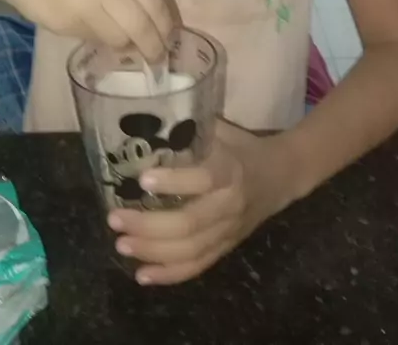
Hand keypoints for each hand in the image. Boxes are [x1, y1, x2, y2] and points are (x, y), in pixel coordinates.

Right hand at [0, 0, 176, 59]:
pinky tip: (97, 32)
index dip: (167, 26)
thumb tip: (156, 24)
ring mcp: (82, 2)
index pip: (155, 1)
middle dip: (153, 47)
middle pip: (141, 25)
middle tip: (158, 57)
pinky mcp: (64, 22)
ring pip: (119, 38)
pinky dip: (102, 41)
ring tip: (127, 45)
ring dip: (127, 47)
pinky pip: (95, 39)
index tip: (172, 38)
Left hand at [108, 121, 297, 284]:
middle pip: (189, 224)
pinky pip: (198, 266)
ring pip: (190, 250)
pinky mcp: (227, 248)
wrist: (282, 175)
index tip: (142, 179)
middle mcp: (230, 205)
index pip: (202, 179)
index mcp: (229, 170)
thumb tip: (145, 122)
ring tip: (121, 244)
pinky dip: (170, 274)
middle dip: (148, 226)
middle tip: (115, 219)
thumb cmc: (242, 147)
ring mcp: (229, 231)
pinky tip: (142, 275)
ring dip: (153, 251)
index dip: (173, 182)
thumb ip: (189, 130)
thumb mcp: (220, 132)